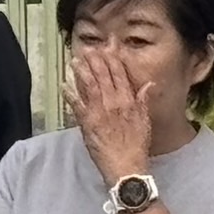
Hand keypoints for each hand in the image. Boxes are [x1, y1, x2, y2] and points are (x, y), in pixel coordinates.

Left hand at [67, 47, 152, 183]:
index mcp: (128, 101)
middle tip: (88, 49)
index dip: (113, 60)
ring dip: (82, 72)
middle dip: (95, 61)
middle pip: (102, 77)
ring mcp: (98, 112)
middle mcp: (112, 103)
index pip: (120, 75)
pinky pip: (76, 105)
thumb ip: (144, 100)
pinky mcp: (86, 123)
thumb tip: (149, 84)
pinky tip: (64, 85)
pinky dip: (70, 94)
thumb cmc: (137, 145)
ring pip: (89, 86)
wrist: (125, 166)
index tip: (108, 48)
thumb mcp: (145, 121)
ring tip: (76, 60)